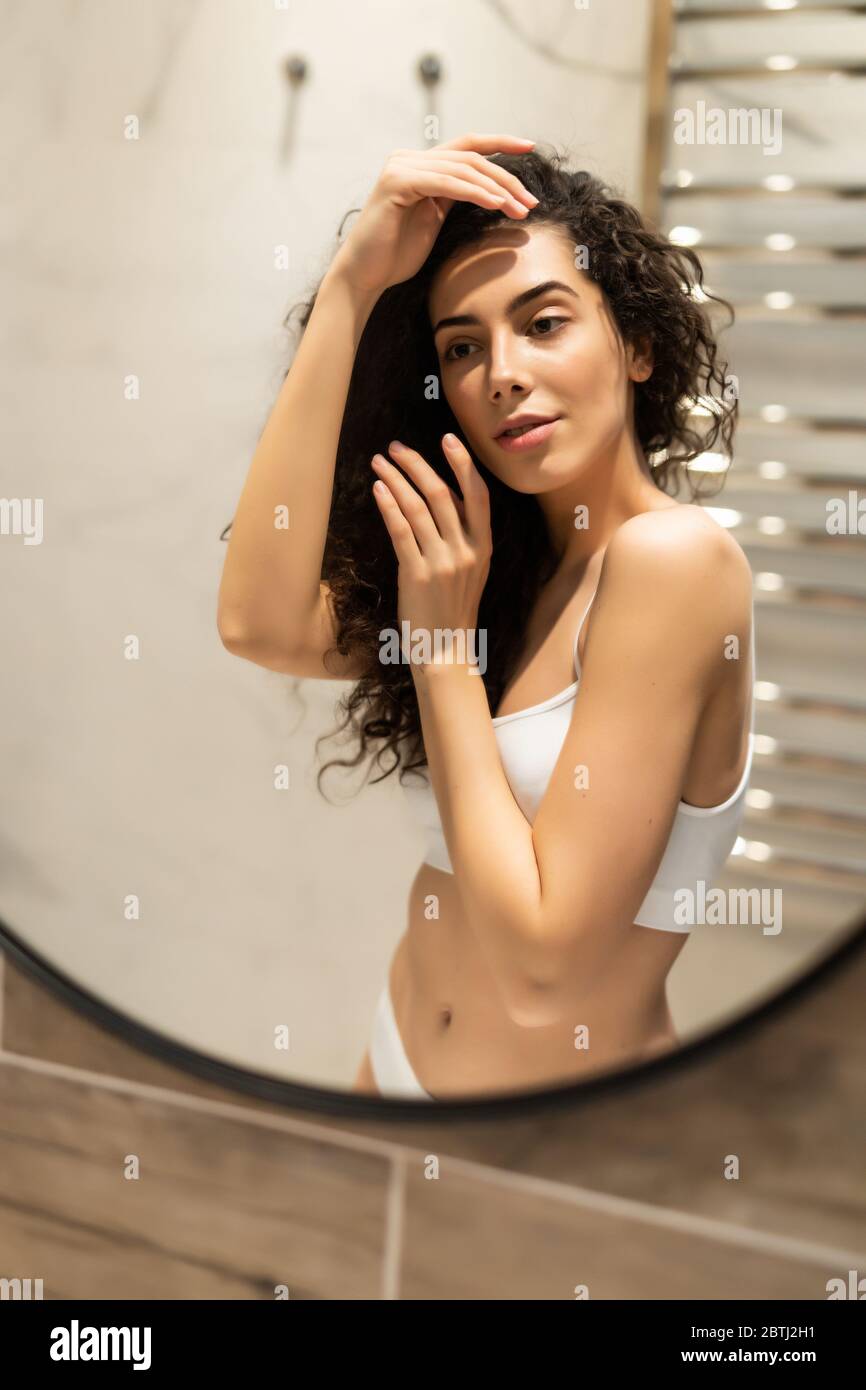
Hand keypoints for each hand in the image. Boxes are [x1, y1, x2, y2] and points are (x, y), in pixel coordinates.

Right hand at [328, 132, 538, 296]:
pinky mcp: (397, 182)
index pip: (467, 146)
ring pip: (462, 168)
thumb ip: (454, 198)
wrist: (364, 275)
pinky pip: (446, 183)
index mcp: (420, 165)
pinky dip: (475, 192)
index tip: (530, 147)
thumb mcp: (434, 220)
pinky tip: (496, 204)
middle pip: (471, 157)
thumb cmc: (397, 255)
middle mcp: (409, 158)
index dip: (500, 143)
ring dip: (497, 189)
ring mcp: (401, 167)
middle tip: (531, 201)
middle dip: (506, 178)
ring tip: (521, 208)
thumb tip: (490, 191)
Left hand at [370, 434, 491, 665]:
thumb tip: (443, 499)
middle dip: (417, 464)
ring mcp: (442, 563)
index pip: (479, 495)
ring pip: (419, 508)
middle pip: (442, 494)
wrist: (445, 649)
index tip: (447, 439)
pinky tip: (378, 490)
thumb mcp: (471, 570)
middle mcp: (467, 551)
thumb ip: (463, 536)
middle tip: (395, 447)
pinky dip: (389, 506)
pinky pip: (402, 531)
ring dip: (396, 480)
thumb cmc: (453, 608)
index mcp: (484, 547)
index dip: (463, 464)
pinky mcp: (417, 574)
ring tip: (379, 463)